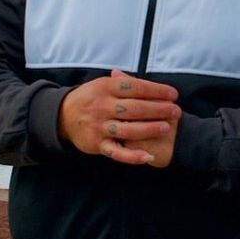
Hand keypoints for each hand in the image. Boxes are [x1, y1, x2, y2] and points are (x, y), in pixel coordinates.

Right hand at [59, 69, 179, 165]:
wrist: (62, 116)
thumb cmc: (90, 98)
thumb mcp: (102, 84)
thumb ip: (124, 82)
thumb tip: (150, 83)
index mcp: (106, 88)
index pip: (135, 87)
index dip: (156, 90)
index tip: (173, 94)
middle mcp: (103, 107)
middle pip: (134, 108)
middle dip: (158, 109)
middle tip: (176, 111)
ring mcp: (100, 127)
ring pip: (128, 130)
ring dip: (149, 129)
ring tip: (166, 127)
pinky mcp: (98, 144)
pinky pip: (117, 152)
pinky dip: (132, 156)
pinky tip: (147, 157)